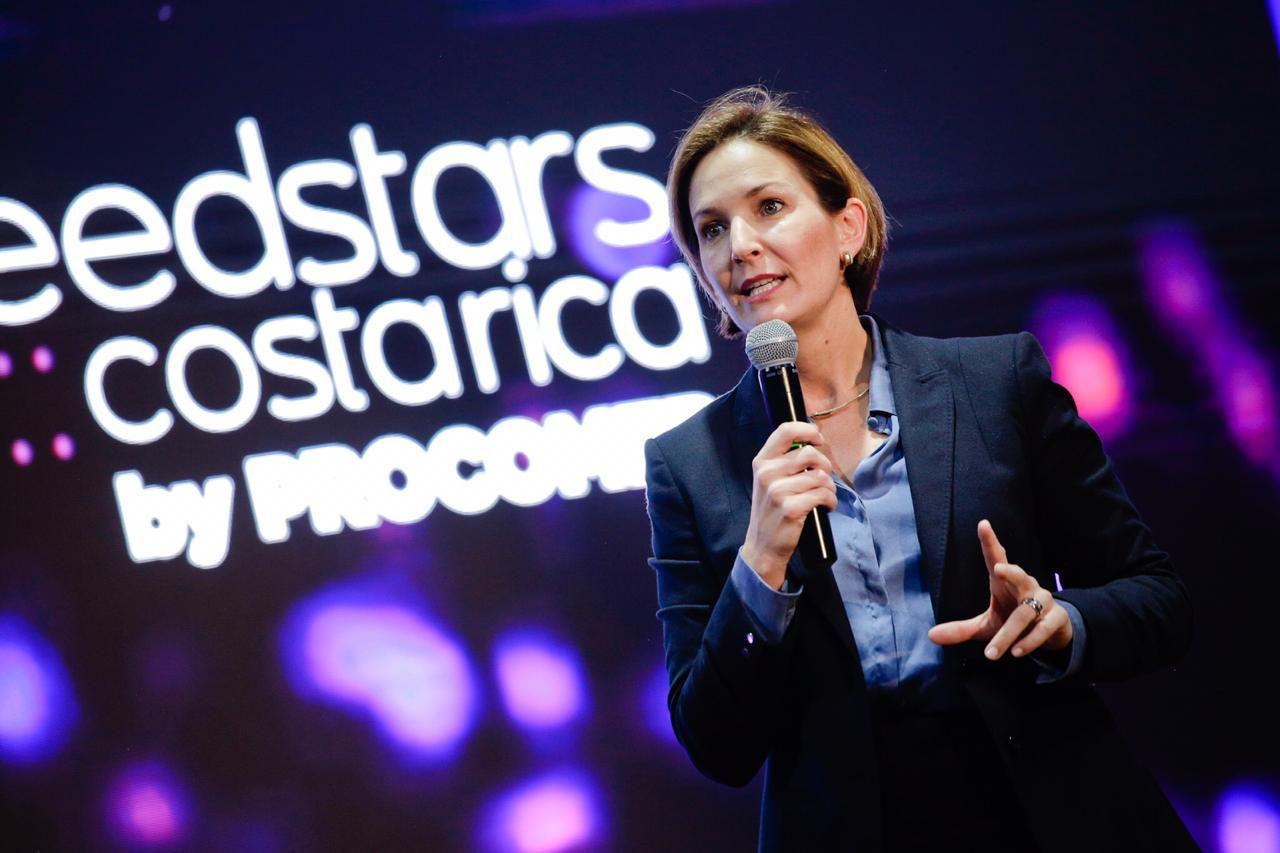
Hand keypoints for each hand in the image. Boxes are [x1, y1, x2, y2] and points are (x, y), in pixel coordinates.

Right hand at [741, 421, 837, 589]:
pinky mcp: (791, 508)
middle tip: (823, 479)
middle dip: (825, 465)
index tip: (819, 439)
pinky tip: (826, 507)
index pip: (786, 430)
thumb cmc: (771, 510)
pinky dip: (831, 501)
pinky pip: (824, 494)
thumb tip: (813, 441)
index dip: (808, 430)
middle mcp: (767, 473)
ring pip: (821, 476)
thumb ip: (784, 460)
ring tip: (824, 496)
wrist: (762, 545)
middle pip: (810, 453)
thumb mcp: (769, 480)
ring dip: (830, 487)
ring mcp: (778, 491)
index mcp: (761, 461)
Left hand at [928, 520, 1072, 659]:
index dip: (990, 541)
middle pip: (1019, 575)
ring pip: (1026, 613)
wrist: (1049, 632)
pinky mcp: (1055, 618)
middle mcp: (1026, 586)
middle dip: (1010, 572)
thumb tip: (931, 635)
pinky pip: (1043, 628)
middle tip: (998, 569)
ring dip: (1010, 633)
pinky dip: (1029, 641)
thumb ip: (961, 629)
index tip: (983, 524)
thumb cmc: (1011, 620)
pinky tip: (1016, 652)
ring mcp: (1043, 601)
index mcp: (1004, 582)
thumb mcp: (985, 626)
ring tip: (995, 652)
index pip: (997, 557)